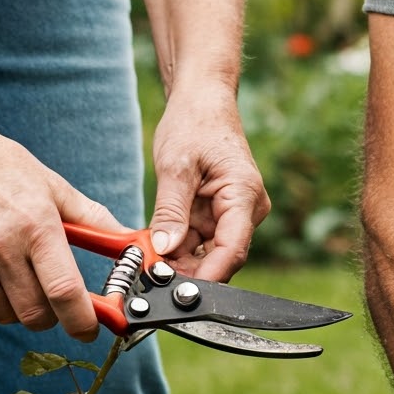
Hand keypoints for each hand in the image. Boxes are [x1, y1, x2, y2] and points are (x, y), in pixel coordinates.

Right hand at [0, 121, 123, 337]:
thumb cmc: (5, 169)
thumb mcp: (54, 187)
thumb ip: (93, 220)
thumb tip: (129, 241)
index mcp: (37, 226)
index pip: (64, 291)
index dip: (81, 321)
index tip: (90, 330)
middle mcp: (2, 246)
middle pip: (34, 314)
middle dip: (51, 316)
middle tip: (53, 298)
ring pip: (4, 314)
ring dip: (18, 307)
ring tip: (19, 274)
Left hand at [147, 85, 269, 282]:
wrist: (202, 100)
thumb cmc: (194, 123)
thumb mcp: (175, 166)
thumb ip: (171, 211)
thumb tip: (164, 250)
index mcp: (243, 194)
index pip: (233, 249)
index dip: (208, 276)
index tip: (179, 292)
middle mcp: (245, 209)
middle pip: (220, 257)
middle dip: (187, 271)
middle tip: (151, 277)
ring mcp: (233, 213)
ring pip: (206, 252)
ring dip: (179, 259)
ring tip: (148, 259)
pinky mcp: (219, 214)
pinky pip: (199, 240)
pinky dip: (177, 246)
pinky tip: (156, 245)